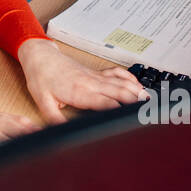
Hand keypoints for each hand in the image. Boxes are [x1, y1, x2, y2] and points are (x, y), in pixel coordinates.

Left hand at [17, 38, 146, 125]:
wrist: (40, 56)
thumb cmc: (41, 78)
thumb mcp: (43, 102)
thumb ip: (54, 120)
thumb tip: (64, 133)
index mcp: (79, 92)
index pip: (105, 103)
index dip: (119, 110)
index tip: (131, 118)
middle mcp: (90, 83)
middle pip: (119, 92)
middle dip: (135, 101)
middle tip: (150, 111)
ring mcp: (95, 76)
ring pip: (120, 82)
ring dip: (136, 90)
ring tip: (150, 99)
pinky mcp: (95, 72)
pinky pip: (116, 73)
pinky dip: (129, 78)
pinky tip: (137, 84)